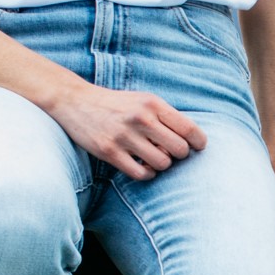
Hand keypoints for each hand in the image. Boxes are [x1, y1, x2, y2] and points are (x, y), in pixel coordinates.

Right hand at [45, 82, 204, 178]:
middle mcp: (140, 118)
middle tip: (170, 152)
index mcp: (152, 103)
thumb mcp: (144, 100)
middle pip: (179, 150)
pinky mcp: (109, 152)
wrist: (76, 101)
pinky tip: (141, 166)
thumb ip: (166, 116)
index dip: (198, 142)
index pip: (189, 129)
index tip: (196, 147)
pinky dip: (146, 174)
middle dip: (179, 155)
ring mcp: (124, 136)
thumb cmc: (117, 104)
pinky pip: (141, 174)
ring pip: (162, 164)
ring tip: (153, 157)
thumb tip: (192, 141)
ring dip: (161, 165)